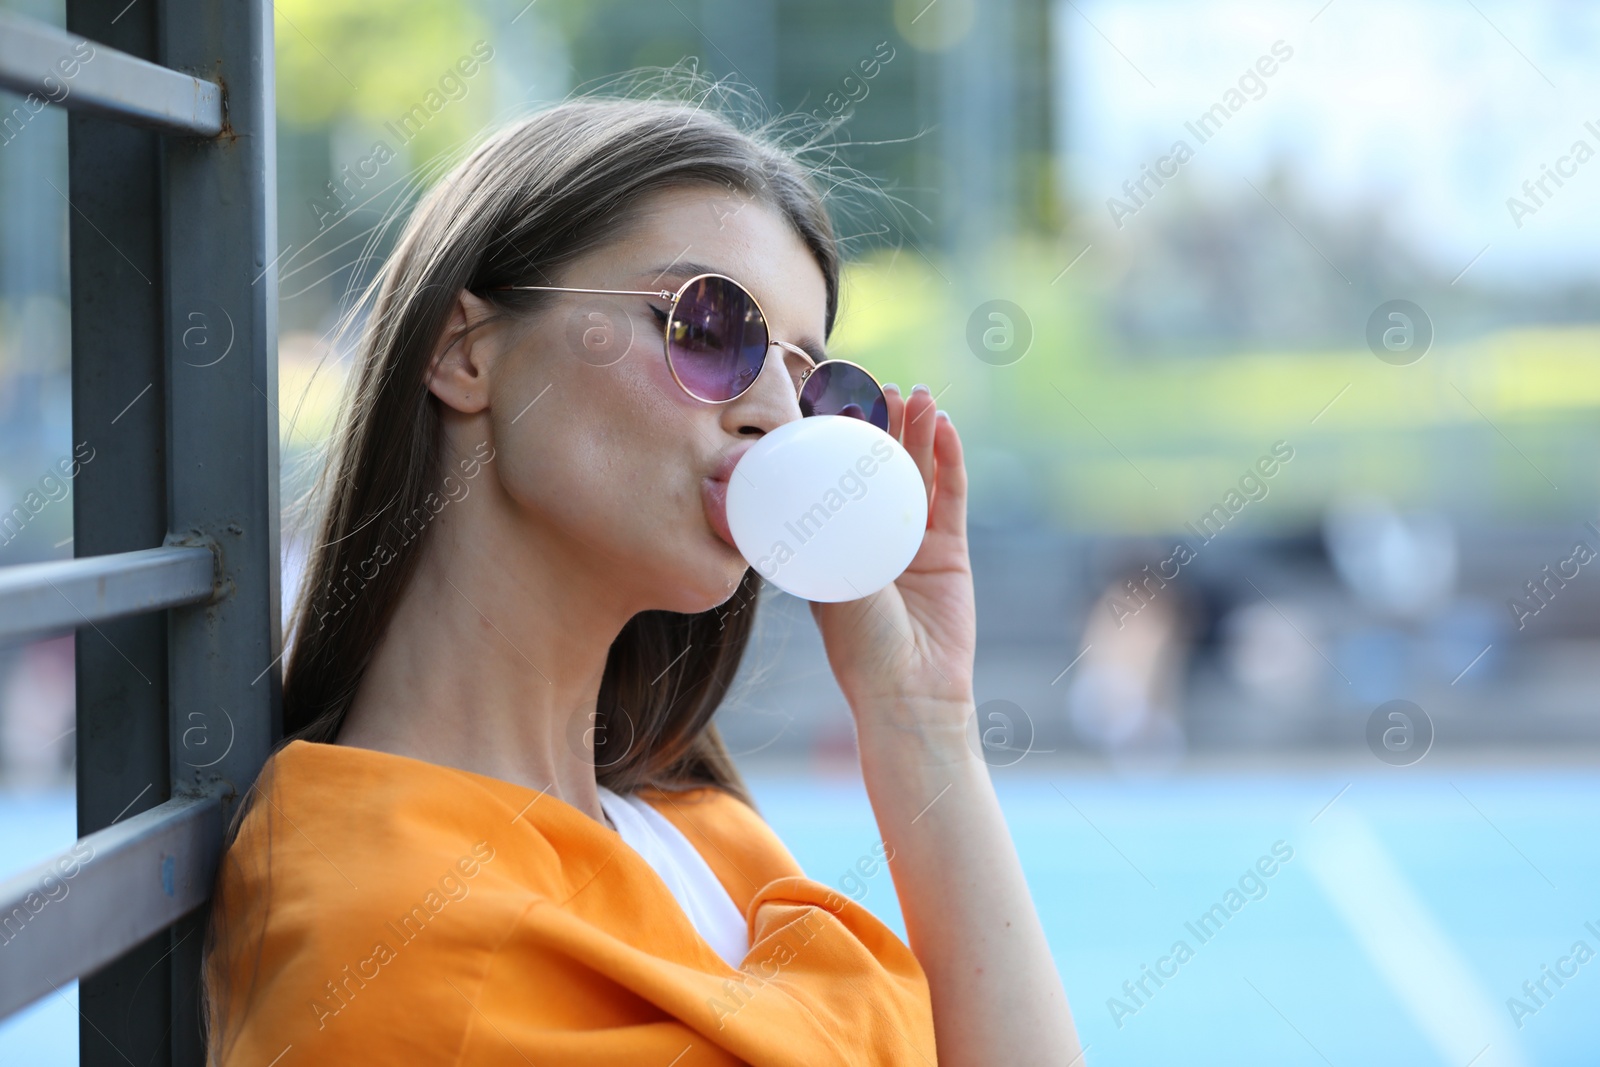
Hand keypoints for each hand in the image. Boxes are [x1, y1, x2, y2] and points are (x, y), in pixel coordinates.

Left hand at [809, 384, 975, 735]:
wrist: (912, 691)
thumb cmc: (861, 648)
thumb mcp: (832, 582)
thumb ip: (827, 536)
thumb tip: (794, 479)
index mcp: (833, 545)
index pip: (833, 482)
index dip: (837, 442)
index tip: (833, 401)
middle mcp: (870, 538)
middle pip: (878, 469)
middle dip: (882, 425)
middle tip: (881, 386)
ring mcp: (912, 543)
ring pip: (916, 474)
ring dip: (917, 431)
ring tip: (916, 392)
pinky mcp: (949, 551)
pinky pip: (950, 495)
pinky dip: (949, 459)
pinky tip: (944, 425)